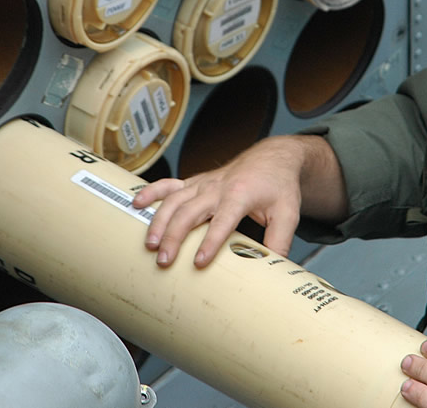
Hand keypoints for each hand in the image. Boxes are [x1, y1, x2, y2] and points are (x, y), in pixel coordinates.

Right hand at [132, 136, 315, 267]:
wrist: (274, 157)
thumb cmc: (279, 186)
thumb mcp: (288, 214)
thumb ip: (280, 241)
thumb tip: (274, 268)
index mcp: (241, 194)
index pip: (224, 220)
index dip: (211, 240)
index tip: (199, 262)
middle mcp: (218, 187)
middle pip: (190, 211)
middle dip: (175, 236)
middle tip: (165, 260)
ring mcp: (204, 183)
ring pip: (175, 199)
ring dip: (159, 220)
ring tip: (150, 244)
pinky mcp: (196, 181)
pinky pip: (170, 184)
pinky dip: (152, 192)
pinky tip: (137, 204)